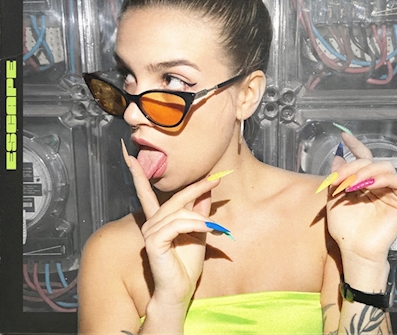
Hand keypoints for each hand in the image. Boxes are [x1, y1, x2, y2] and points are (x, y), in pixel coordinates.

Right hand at [121, 140, 219, 308]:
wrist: (181, 290)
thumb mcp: (198, 232)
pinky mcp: (154, 241)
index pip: (145, 192)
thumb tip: (206, 191)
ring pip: (178, 211)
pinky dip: (194, 224)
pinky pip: (177, 224)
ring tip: (213, 227)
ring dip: (199, 217)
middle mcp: (151, 223)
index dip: (138, 174)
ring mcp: (150, 232)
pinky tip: (208, 229)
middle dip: (195, 187)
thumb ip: (199, 212)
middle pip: (174, 198)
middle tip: (214, 180)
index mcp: (158, 220)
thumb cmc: (187, 264)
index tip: (130, 156)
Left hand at [325, 132, 396, 267]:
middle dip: (352, 167)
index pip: (362, 159)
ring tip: (351, 184)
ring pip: (384, 168)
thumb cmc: (344, 227)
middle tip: (339, 179)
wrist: (353, 249)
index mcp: (362, 182)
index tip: (344, 136)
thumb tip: (337, 157)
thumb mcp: (333, 198)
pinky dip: (383, 179)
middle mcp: (377, 184)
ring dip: (365, 172)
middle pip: (369, 162)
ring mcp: (389, 192)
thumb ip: (335, 178)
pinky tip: (368, 186)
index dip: (355, 145)